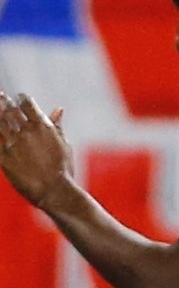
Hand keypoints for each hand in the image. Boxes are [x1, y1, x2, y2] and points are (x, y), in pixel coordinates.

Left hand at [0, 93, 71, 208]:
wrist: (55, 191)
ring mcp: (13, 144)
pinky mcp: (3, 157)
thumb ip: (57, 126)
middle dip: (3, 101)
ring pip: (0, 123)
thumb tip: (58, 109)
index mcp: (42, 126)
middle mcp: (26, 132)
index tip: (18, 97)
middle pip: (10, 110)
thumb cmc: (63, 169)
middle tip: (0, 96)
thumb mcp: (63, 145)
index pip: (27, 104)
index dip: (21, 98)